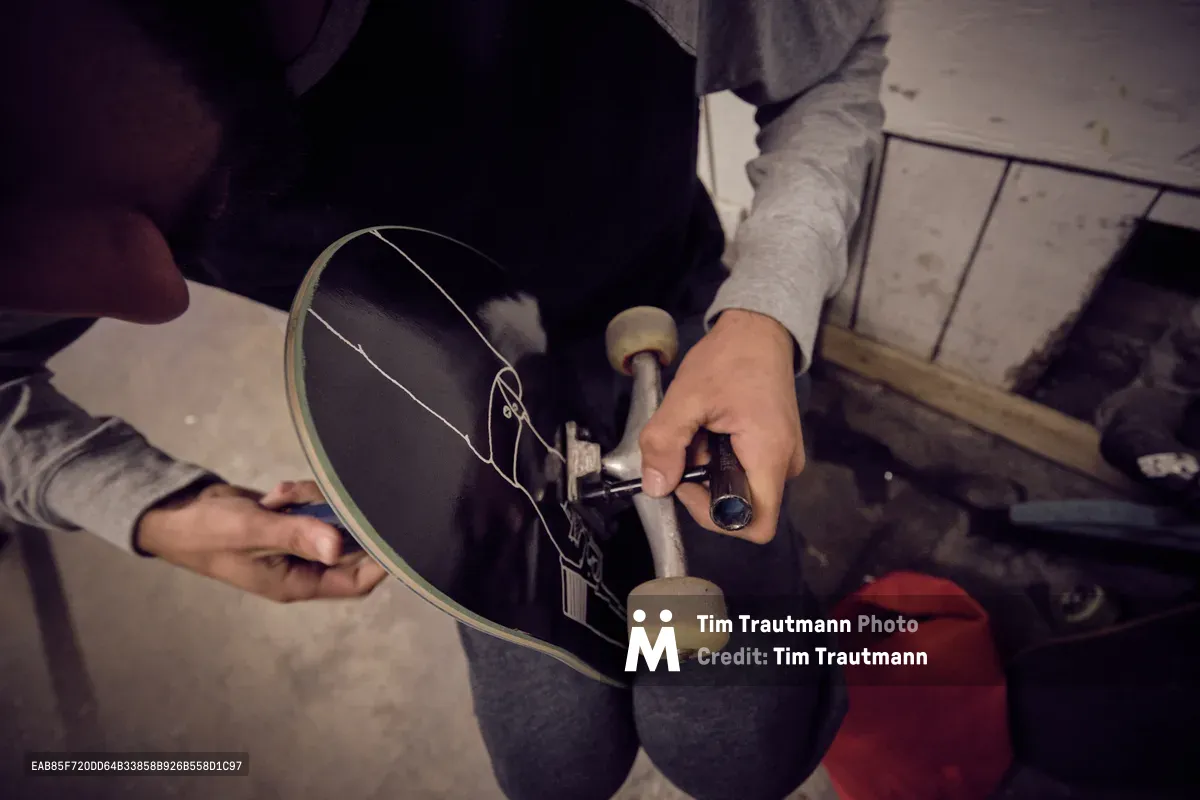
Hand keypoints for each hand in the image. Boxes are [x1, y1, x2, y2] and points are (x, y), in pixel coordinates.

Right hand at [136, 479, 387, 601]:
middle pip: (349, 546)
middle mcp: (304, 567)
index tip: (392, 531)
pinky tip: (276, 493)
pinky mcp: (291, 522)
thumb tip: (338, 547)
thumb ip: (297, 536)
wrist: (176, 512)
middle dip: (341, 518)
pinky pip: (314, 506)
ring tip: (283, 495)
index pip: (356, 583)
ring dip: (314, 501)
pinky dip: (301, 494)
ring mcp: (298, 544)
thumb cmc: (208, 532)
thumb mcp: (253, 533)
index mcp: (298, 583)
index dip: (379, 562)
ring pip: (332, 519)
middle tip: (326, 497)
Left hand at [638, 309, 805, 543]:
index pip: (755, 524)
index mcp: (770, 455)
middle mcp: (785, 464)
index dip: (714, 517)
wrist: (758, 330)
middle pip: (743, 508)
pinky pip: (746, 470)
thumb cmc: (729, 358)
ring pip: (740, 489)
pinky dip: (720, 458)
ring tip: (700, 431)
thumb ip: (665, 443)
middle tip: (688, 448)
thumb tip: (656, 486)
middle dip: (705, 488)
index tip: (688, 482)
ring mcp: (783, 457)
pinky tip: (710, 430)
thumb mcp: (686, 397)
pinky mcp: (775, 449)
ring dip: (710, 470)